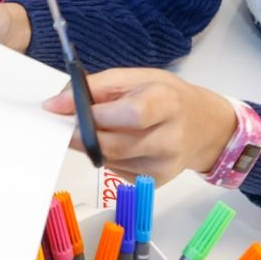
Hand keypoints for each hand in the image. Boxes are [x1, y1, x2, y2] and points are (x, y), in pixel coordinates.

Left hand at [42, 69, 235, 184]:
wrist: (205, 128)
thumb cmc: (168, 97)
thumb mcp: (138, 77)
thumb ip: (96, 87)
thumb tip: (55, 105)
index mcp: (167, 103)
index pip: (131, 114)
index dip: (94, 113)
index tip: (62, 109)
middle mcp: (169, 139)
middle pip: (113, 145)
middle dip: (81, 134)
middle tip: (66, 123)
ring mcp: (162, 166)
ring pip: (108, 160)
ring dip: (92, 145)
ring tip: (98, 127)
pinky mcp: (154, 182)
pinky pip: (115, 170)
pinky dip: (107, 156)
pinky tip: (119, 143)